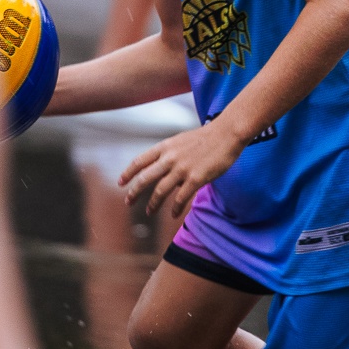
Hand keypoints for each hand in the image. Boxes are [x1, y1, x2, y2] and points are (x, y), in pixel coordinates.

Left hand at [120, 121, 243, 224]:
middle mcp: (169, 158)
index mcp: (165, 147)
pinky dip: (175, 208)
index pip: (139, 161)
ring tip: (149, 212)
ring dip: (152, 204)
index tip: (121, 182)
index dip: (128, 173)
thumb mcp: (181, 141)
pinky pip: (181, 198)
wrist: (226, 133)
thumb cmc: (206, 137)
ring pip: (160, 191)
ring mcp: (182, 169)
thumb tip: (164, 174)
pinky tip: (173, 214)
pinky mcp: (196, 179)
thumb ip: (169, 155)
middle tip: (128, 202)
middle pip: (145, 178)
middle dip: (134, 192)